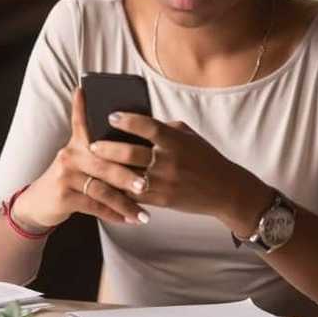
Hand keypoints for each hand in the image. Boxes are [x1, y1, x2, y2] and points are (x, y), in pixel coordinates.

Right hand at [10, 87, 150, 231]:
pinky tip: (128, 220)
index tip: (85, 90)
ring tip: (143, 214)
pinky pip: (94, 206)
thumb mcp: (77, 161)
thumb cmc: (69, 180)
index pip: (81, 122)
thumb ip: (98, 152)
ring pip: (102, 189)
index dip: (82, 106)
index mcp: (76, 144)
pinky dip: (113, 214)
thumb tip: (132, 144)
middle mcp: (69, 155)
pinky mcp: (63, 196)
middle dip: (128, 175)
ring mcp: (65, 175)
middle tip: (147, 184)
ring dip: (125, 203)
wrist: (39, 203)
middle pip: (104, 163)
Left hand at [96, 111, 265, 222]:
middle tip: (91, 144)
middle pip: (131, 153)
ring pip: (128, 176)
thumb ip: (164, 128)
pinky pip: (134, 195)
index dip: (127, 120)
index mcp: (175, 141)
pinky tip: (106, 183)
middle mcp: (169, 161)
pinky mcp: (162, 200)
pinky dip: (118, 189)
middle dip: (107, 148)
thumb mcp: (188, 137)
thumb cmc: (205, 158)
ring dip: (108, 170)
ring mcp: (165, 182)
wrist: (226, 190)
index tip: (110, 116)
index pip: (147, 126)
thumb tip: (136, 121)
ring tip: (93, 164)